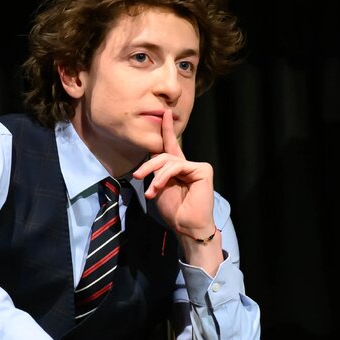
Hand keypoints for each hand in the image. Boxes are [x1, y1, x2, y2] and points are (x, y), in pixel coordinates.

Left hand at [134, 109, 216, 239]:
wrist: (187, 226)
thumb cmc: (174, 212)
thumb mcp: (159, 189)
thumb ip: (156, 172)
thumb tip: (152, 159)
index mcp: (177, 169)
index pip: (170, 146)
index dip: (167, 130)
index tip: (165, 113)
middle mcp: (187, 165)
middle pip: (164, 154)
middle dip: (148, 165)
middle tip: (137, 176)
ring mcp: (196, 167)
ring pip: (169, 160)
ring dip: (156, 175)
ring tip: (151, 191)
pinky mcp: (203, 170)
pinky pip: (178, 166)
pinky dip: (165, 176)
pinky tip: (159, 187)